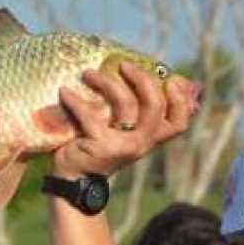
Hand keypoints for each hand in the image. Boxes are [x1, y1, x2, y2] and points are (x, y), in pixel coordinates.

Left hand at [50, 61, 196, 179]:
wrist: (73, 179)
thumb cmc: (97, 146)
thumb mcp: (121, 131)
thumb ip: (137, 112)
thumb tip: (160, 82)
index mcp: (150, 138)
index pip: (178, 122)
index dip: (179, 100)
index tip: (167, 78)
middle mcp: (141, 143)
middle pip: (155, 105)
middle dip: (142, 78)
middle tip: (123, 65)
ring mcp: (122, 145)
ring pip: (125, 104)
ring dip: (106, 82)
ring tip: (87, 74)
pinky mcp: (99, 145)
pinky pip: (90, 115)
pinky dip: (75, 100)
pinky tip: (64, 93)